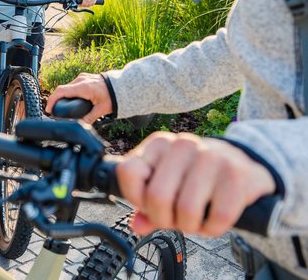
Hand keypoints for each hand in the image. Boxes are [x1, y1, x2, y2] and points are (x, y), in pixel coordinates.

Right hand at [45, 72, 112, 123]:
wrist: (123, 85)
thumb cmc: (113, 96)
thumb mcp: (101, 110)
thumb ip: (89, 118)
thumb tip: (80, 126)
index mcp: (83, 87)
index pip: (61, 91)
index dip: (52, 100)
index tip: (49, 109)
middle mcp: (81, 80)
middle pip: (62, 89)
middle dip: (56, 99)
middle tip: (55, 110)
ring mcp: (82, 77)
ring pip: (67, 86)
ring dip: (63, 95)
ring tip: (63, 106)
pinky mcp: (85, 77)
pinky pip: (73, 84)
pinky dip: (69, 92)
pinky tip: (72, 99)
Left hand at [117, 132, 276, 236]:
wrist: (244, 164)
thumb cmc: (198, 176)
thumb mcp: (169, 182)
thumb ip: (148, 203)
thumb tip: (137, 225)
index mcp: (158, 144)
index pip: (128, 172)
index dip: (136, 198)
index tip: (148, 206)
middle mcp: (182, 145)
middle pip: (157, 197)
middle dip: (165, 220)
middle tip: (176, 220)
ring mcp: (210, 157)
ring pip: (187, 210)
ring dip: (191, 226)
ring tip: (196, 220)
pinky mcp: (235, 175)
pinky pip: (218, 217)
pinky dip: (213, 228)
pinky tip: (213, 221)